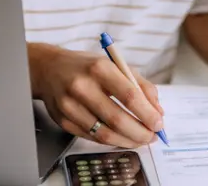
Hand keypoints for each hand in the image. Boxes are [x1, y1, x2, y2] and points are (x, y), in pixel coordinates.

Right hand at [30, 43, 163, 147]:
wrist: (49, 69)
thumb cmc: (88, 67)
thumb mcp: (116, 65)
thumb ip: (141, 86)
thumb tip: (157, 112)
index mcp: (99, 68)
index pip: (129, 96)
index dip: (147, 114)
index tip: (159, 124)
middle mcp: (82, 87)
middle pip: (117, 119)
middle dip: (140, 133)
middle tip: (152, 137)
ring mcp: (70, 106)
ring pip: (104, 134)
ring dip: (127, 141)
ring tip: (140, 140)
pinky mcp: (63, 121)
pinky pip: (92, 137)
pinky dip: (110, 141)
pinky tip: (121, 138)